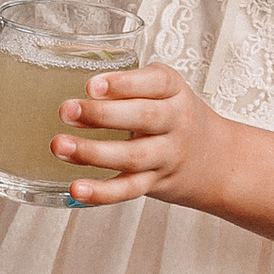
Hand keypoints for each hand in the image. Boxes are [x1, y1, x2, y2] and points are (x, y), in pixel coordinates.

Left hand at [52, 60, 231, 206]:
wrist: (215, 160)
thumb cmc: (174, 116)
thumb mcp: (162, 91)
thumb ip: (125, 85)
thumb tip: (65, 81)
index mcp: (174, 91)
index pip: (156, 82)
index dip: (124, 84)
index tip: (93, 85)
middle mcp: (175, 122)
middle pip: (144, 117)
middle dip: (102, 115)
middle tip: (66, 110)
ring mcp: (166, 155)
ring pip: (133, 156)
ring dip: (93, 152)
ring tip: (59, 145)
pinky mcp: (154, 182)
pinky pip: (128, 190)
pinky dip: (101, 192)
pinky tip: (76, 189)